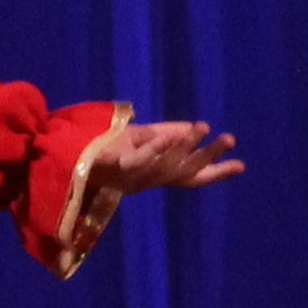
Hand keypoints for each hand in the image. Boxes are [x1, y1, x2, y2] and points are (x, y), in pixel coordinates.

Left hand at [89, 116, 242, 200]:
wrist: (66, 156)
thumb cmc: (104, 147)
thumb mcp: (141, 138)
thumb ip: (167, 135)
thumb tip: (193, 130)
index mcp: (155, 174)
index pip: (192, 176)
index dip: (216, 172)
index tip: (241, 165)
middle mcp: (147, 179)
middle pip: (183, 172)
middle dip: (207, 156)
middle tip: (229, 139)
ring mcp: (130, 176)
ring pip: (164, 166)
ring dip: (184, 147)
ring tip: (202, 128)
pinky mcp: (113, 167)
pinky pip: (138, 159)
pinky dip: (154, 150)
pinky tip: (169, 137)